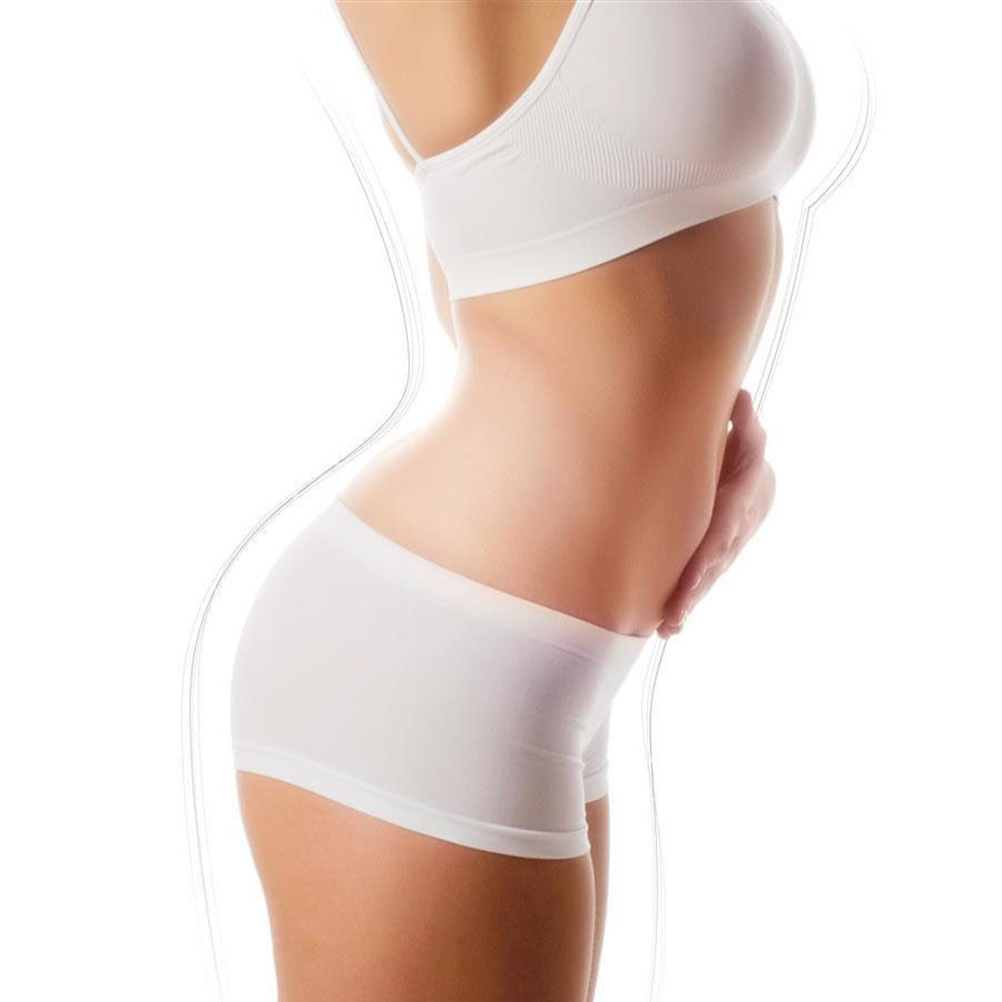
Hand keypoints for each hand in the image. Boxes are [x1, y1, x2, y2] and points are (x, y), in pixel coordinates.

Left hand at [657, 389, 775, 638]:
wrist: (758, 480)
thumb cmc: (742, 452)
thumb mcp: (746, 435)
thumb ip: (743, 422)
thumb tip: (738, 396)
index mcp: (744, 500)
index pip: (724, 531)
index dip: (709, 556)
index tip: (692, 579)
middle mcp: (738, 529)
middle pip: (715, 564)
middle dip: (695, 590)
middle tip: (672, 616)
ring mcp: (728, 547)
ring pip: (708, 578)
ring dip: (688, 604)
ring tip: (666, 628)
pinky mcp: (715, 558)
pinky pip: (701, 582)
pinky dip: (687, 605)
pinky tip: (668, 629)